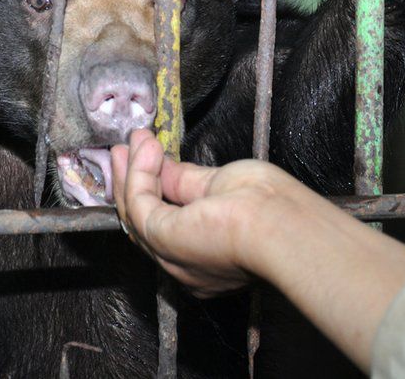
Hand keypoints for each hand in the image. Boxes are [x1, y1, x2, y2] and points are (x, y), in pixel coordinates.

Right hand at [112, 129, 404, 371]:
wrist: (279, 223)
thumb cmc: (270, 206)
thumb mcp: (221, 184)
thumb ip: (186, 180)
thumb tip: (162, 166)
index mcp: (207, 256)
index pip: (169, 222)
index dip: (154, 187)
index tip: (149, 157)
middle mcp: (185, 265)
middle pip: (145, 221)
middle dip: (132, 181)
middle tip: (126, 149)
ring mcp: (172, 257)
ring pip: (136, 213)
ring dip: (130, 172)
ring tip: (132, 140)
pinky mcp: (162, 240)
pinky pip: (138, 203)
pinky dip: (137, 173)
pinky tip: (144, 149)